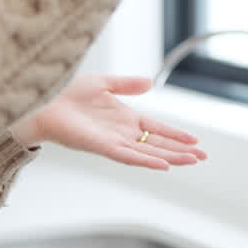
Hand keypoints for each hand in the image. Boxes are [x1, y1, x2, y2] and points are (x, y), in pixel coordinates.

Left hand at [9, 74, 205, 170]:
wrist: (45, 102)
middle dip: (180, 151)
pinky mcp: (102, 146)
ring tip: (191, 161)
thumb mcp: (104, 83)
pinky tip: (163, 164)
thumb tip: (150, 82)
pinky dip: (146, 160)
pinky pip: (128, 155)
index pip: (156, 128)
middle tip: (202, 157)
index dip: (175, 135)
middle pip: (157, 144)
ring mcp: (113, 141)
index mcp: (124, 118)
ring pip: (148, 152)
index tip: (195, 141)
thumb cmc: (68, 93)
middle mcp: (122, 132)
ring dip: (170, 157)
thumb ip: (127, 84)